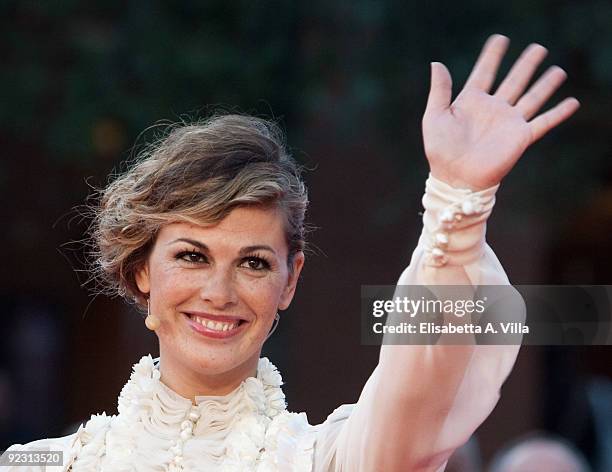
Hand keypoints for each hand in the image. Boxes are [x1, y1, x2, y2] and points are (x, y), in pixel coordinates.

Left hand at [422, 34, 579, 189]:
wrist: (456, 179)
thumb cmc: (440, 151)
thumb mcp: (435, 116)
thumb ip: (440, 90)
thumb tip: (437, 63)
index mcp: (471, 102)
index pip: (484, 72)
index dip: (492, 56)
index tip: (500, 39)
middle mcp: (493, 109)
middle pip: (514, 80)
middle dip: (525, 65)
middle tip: (538, 47)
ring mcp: (508, 122)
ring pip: (532, 97)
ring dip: (545, 84)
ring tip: (558, 70)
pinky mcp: (521, 138)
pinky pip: (543, 122)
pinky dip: (558, 113)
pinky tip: (571, 102)